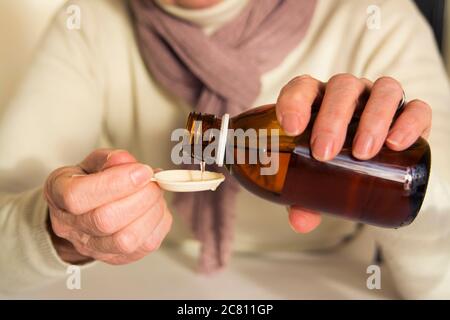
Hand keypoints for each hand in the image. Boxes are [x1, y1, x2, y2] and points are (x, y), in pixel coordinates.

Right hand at [44, 149, 171, 264]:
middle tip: (153, 181)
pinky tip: (156, 208)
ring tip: (156, 193)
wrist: (84, 213)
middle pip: (105, 220)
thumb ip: (110, 159)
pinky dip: (158, 223)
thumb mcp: (94, 162)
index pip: (78, 196)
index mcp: (59, 194)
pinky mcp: (119, 257)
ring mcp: (93, 247)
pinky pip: (145, 246)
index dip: (115, 183)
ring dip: (151, 212)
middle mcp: (71, 227)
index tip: (142, 170)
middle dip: (140, 196)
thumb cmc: (89, 183)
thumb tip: (125, 161)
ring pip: (126, 240)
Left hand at [276, 74, 431, 232]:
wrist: (364, 167)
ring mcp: (379, 100)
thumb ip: (303, 199)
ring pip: (382, 91)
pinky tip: (397, 145)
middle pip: (343, 88)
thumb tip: (301, 221)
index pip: (303, 88)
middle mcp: (349, 94)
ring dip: (372, 119)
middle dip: (332, 119)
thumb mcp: (312, 181)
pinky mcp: (409, 114)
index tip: (290, 128)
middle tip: (324, 154)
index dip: (294, 102)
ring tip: (362, 153)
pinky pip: (417, 108)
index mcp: (318, 100)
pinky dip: (409, 122)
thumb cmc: (330, 165)